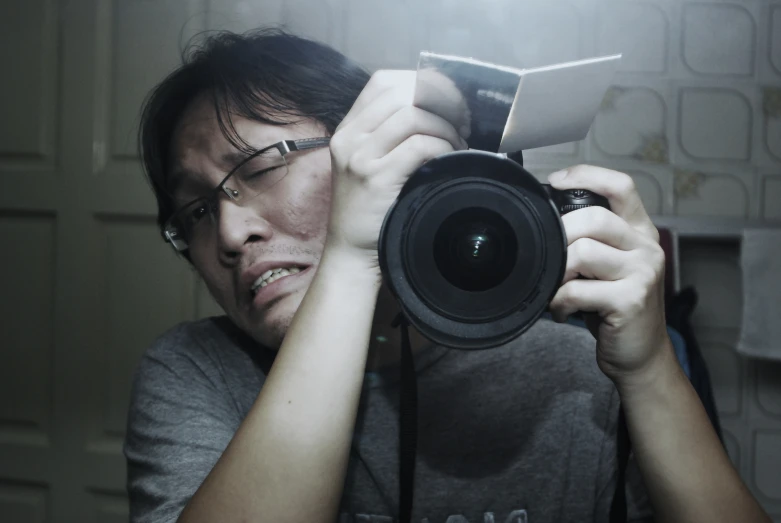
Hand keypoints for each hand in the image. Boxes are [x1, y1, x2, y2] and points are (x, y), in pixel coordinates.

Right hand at [326, 70, 467, 266]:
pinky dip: (443, 147)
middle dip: (441, 101)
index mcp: (347, 129)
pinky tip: (451, 159)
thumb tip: (439, 110)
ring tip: (458, 144)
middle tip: (462, 121)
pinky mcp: (376, 178)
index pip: (384, 81)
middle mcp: (349, 137)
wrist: (350, 253)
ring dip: (446, 126)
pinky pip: (419, 145)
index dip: (421, 81)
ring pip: (413, 115)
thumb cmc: (369, 211)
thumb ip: (390, 137)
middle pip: (402, 93)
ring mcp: (360, 157)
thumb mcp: (368, 165)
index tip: (448, 99)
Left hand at [547, 165, 670, 385]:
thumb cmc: (617, 308)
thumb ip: (592, 241)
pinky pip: (576, 290)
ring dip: (556, 273)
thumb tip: (547, 221)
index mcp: (640, 232)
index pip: (621, 186)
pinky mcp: (630, 301)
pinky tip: (561, 311)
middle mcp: (646, 247)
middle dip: (558, 235)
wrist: (642, 355)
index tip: (555, 181)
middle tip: (548, 257)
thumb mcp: (610, 267)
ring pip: (581, 253)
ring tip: (555, 289)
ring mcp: (641, 273)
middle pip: (592, 219)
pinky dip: (558, 302)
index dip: (586, 175)